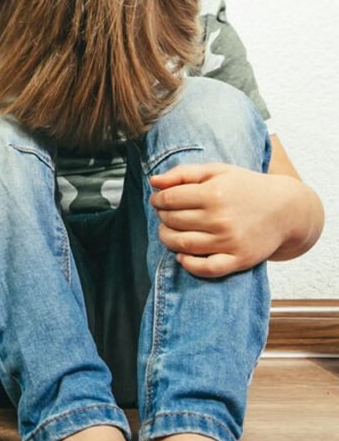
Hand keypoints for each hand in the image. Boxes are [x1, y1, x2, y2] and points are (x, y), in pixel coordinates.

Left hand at [149, 163, 293, 277]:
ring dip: (167, 238)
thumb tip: (153, 182)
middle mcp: (220, 219)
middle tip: (165, 214)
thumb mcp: (217, 171)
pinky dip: (188, 265)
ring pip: (182, 244)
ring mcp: (230, 241)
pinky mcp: (238, 259)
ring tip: (169, 231)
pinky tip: (182, 256)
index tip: (159, 200)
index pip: (168, 199)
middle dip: (162, 217)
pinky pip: (205, 269)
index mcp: (214, 194)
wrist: (286, 209)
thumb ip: (183, 173)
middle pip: (172, 221)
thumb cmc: (246, 188)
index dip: (158, 200)